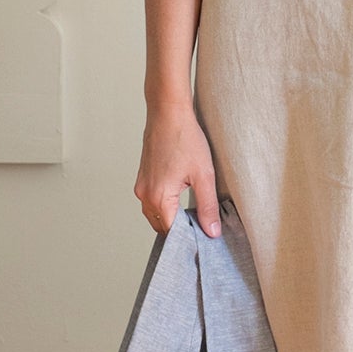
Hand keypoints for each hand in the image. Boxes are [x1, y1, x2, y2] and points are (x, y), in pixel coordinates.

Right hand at [135, 102, 222, 236]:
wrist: (168, 112)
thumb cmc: (184, 138)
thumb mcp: (204, 175)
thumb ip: (207, 207)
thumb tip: (211, 232)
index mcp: (159, 198)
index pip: (171, 234)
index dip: (188, 239)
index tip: (203, 239)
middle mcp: (145, 195)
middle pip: (162, 227)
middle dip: (180, 231)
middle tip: (202, 227)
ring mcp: (141, 186)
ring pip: (156, 215)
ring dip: (172, 218)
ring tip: (194, 212)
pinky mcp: (142, 178)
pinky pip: (152, 202)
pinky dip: (166, 206)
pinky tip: (182, 198)